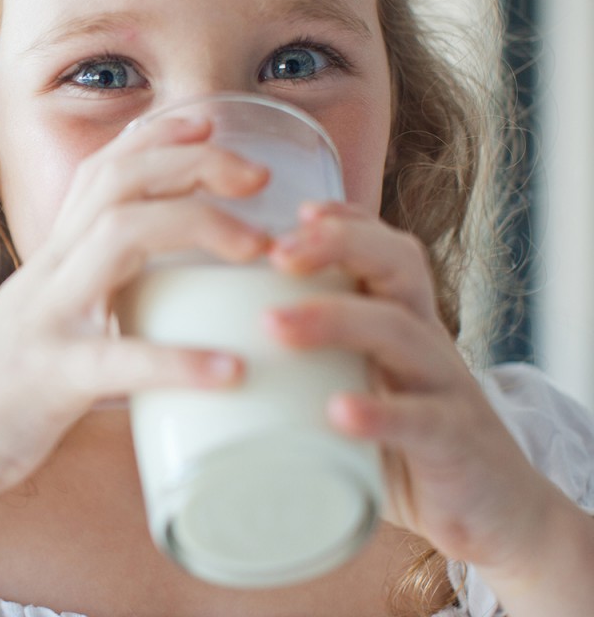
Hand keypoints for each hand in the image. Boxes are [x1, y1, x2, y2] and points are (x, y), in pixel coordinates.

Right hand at [0, 115, 268, 502]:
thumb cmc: (5, 376)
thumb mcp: (53, 314)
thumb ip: (103, 294)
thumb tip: (174, 299)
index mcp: (60, 254)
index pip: (106, 169)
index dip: (159, 137)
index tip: (212, 122)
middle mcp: (54, 270)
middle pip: (121, 182)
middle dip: (194, 163)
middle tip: (259, 176)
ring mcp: (50, 317)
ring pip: (119, 237)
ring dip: (197, 227)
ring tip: (258, 249)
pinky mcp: (50, 378)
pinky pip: (118, 361)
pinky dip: (178, 361)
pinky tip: (231, 371)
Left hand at [264, 201, 560, 571]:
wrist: (497, 512)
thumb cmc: (408, 441)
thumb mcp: (365, 386)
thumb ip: (317, 367)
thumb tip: (226, 360)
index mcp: (402, 319)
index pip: (383, 249)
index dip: (347, 221)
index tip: (298, 212)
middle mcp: (426, 339)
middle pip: (396, 265)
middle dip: (339, 245)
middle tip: (278, 254)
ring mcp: (443, 386)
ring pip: (398, 330)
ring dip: (334, 319)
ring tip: (275, 325)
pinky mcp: (453, 440)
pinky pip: (420, 418)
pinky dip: (379, 412)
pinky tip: (337, 410)